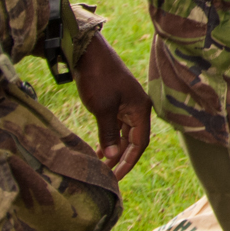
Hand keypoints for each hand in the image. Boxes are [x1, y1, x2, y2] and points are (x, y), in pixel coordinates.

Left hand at [73, 34, 151, 179]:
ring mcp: (127, 105)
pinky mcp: (116, 102)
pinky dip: (109, 139)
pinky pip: (116, 126)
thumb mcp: (103, 108)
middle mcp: (137, 108)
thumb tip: (112, 158)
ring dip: (114, 150)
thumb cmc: (98, 78)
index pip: (140, 143)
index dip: (128, 162)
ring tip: (101, 166)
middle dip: (121, 159)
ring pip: (124, 134)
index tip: (115, 177)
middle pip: (134, 141)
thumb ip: (109, 134)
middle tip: (106, 176)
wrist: (89, 53)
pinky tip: (98, 150)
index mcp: (140, 109)